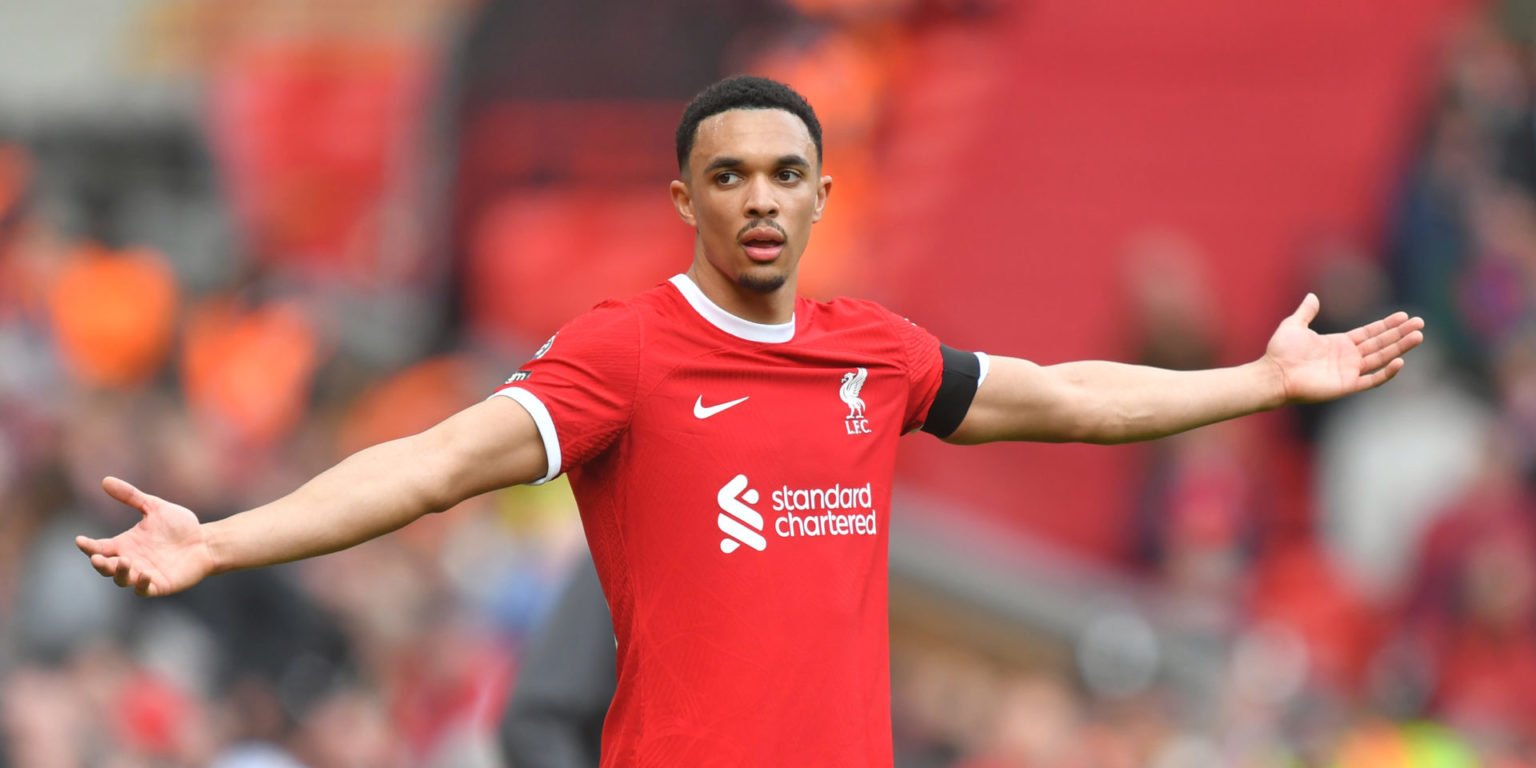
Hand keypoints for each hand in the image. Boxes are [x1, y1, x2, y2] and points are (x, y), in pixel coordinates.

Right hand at [75, 477, 214, 596]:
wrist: (206, 541)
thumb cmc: (180, 526)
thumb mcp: (154, 507)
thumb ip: (131, 496)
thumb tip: (105, 480)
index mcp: (125, 544)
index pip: (100, 547)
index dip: (88, 546)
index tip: (80, 540)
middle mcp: (131, 560)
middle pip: (106, 567)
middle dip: (100, 564)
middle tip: (97, 558)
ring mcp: (143, 574)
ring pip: (122, 579)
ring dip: (120, 573)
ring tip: (125, 561)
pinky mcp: (159, 585)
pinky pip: (145, 590)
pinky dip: (142, 584)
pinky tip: (145, 575)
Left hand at [1264, 293, 1424, 404]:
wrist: (1273, 374)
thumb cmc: (1280, 352)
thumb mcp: (1294, 325)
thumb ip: (1306, 312)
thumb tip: (1312, 296)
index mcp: (1339, 343)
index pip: (1370, 333)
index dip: (1387, 325)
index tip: (1404, 316)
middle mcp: (1348, 357)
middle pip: (1380, 343)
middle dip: (1400, 333)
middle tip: (1421, 323)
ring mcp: (1349, 371)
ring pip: (1381, 358)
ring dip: (1400, 348)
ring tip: (1418, 336)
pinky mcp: (1346, 385)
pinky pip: (1371, 379)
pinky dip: (1386, 372)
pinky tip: (1399, 361)